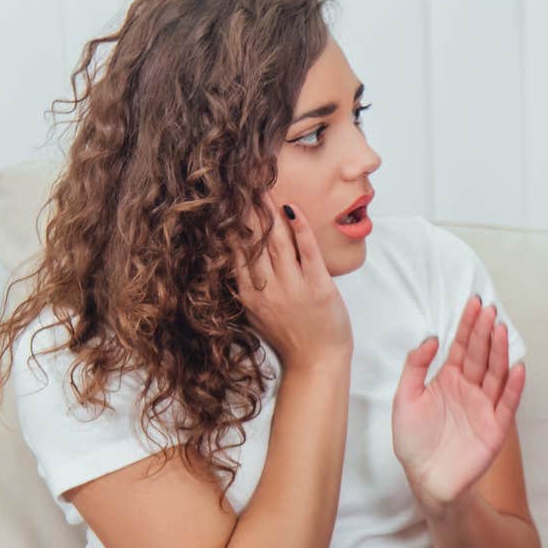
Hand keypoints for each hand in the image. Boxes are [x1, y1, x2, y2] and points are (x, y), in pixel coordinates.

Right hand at [233, 195, 351, 369]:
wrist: (317, 363)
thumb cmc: (290, 338)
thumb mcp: (258, 315)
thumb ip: (246, 289)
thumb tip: (236, 261)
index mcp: (249, 296)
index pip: (237, 252)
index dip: (233, 225)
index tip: (228, 202)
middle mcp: (268, 290)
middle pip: (255, 243)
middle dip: (248, 212)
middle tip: (243, 184)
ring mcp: (293, 288)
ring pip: (278, 243)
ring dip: (271, 213)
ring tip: (265, 190)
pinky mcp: (319, 288)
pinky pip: (309, 252)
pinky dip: (302, 229)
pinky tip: (295, 210)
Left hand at [392, 295, 526, 516]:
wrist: (425, 479)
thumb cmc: (413, 442)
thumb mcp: (404, 399)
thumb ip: (415, 367)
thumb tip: (433, 338)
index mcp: (448, 380)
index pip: (461, 346)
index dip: (467, 325)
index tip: (473, 303)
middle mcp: (469, 389)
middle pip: (480, 355)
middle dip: (484, 332)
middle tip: (489, 310)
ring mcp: (484, 407)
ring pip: (496, 374)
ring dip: (500, 353)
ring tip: (501, 331)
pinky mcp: (495, 428)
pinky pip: (507, 404)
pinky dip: (514, 387)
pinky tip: (517, 368)